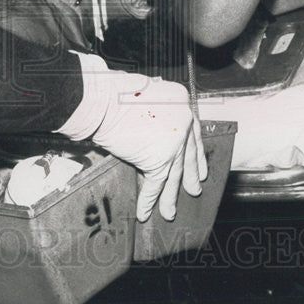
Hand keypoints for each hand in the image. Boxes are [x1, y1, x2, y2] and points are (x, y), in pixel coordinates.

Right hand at [55, 52, 206, 221]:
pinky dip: (148, 200)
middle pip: (187, 155)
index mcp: (181, 101)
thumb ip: (155, 106)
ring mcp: (174, 142)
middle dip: (190, 175)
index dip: (195, 152)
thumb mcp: (144, 90)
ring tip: (170, 212)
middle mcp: (184, 121)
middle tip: (195, 189)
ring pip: (174, 174)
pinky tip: (145, 212)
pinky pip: (155, 184)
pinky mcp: (160, 160)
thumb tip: (151, 116)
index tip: (199, 165)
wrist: (104, 101)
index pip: (193, 131)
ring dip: (170, 196)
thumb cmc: (115, 92)